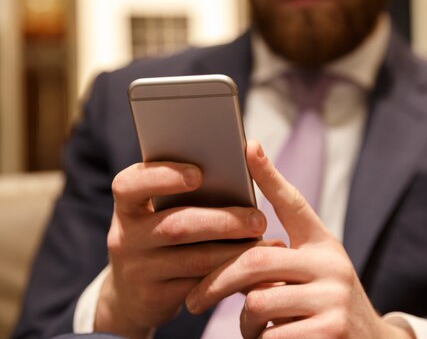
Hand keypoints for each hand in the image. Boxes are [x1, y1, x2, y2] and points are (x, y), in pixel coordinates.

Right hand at [96, 162, 267, 338]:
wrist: (132, 292)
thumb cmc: (161, 234)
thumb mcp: (159, 211)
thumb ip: (186, 191)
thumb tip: (241, 166)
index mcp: (127, 204)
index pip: (130, 185)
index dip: (163, 177)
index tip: (198, 174)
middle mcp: (125, 237)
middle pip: (175, 226)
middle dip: (222, 221)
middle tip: (258, 219)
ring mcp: (138, 270)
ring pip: (194, 259)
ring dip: (233, 251)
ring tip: (264, 242)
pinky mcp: (155, 298)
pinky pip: (200, 286)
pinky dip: (230, 274)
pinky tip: (252, 267)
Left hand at [186, 141, 412, 338]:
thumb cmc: (329, 305)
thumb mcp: (315, 273)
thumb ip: (283, 257)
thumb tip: (234, 240)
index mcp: (324, 245)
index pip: (293, 204)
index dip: (269, 175)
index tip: (248, 147)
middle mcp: (332, 266)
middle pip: (256, 261)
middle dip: (216, 282)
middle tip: (194, 300)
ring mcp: (334, 300)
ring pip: (257, 303)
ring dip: (244, 322)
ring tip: (252, 328)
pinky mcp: (330, 334)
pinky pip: (270, 337)